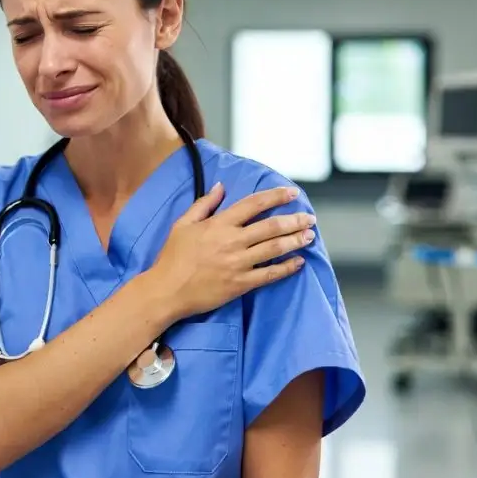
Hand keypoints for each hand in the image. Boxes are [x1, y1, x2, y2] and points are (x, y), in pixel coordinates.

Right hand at [147, 182, 315, 320]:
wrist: (167, 290)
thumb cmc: (172, 257)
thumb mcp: (183, 224)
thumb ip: (204, 204)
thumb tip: (220, 187)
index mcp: (219, 224)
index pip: (254, 204)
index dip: (276, 196)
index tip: (292, 193)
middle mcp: (232, 241)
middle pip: (271, 226)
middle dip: (294, 220)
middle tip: (309, 218)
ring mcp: (238, 263)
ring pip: (274, 248)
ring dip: (295, 241)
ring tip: (309, 236)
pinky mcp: (240, 284)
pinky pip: (269, 274)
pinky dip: (286, 268)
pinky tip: (298, 262)